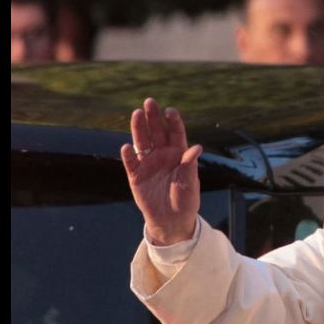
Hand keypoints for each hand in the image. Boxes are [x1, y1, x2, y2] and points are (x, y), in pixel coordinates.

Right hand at [120, 98, 201, 245]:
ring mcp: (148, 164)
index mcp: (178, 155)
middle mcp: (162, 156)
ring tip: (136, 114)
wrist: (172, 221)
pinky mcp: (136, 176)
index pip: (175, 134)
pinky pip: (131, 163)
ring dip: (139, 128)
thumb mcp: (190, 184)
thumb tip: (197, 147)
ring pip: (142, 142)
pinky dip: (128, 155)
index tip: (170, 111)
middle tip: (149, 102)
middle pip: (157, 133)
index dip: (173, 122)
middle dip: (153, 117)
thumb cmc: (186, 201)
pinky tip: (126, 147)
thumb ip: (190, 166)